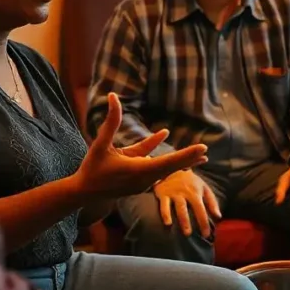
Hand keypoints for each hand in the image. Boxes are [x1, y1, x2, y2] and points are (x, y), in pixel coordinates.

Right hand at [75, 93, 207, 198]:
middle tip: (206, 150)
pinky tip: (180, 159)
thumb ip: (111, 121)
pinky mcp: (140, 185)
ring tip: (201, 156)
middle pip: (171, 167)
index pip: (168, 161)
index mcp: (137, 169)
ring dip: (182, 162)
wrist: (83, 193)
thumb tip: (114, 96)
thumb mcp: (101, 143)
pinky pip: (156, 171)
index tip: (202, 148)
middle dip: (189, 158)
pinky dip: (168, 164)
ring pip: (166, 170)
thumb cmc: (92, 167)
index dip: (186, 154)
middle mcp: (143, 179)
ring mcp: (142, 185)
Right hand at [153, 169, 222, 236]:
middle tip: (193, 236)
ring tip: (186, 232)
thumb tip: (219, 216)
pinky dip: (165, 214)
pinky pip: (163, 205)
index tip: (206, 234)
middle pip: (189, 209)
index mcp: (195, 192)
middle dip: (192, 222)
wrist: (172, 167)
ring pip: (178, 208)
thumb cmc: (191, 181)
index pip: (201, 209)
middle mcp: (185, 193)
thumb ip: (212, 202)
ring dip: (182, 220)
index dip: (204, 222)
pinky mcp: (163, 194)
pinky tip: (168, 224)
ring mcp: (174, 193)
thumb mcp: (203, 188)